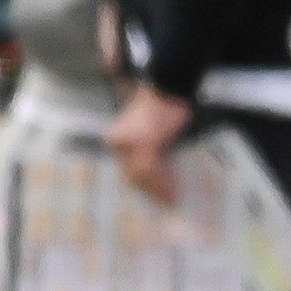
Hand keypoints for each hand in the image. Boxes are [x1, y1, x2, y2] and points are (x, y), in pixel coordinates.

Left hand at [108, 83, 190, 204]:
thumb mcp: (149, 130)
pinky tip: (173, 191)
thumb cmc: (162, 105)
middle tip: (166, 204)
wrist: (168, 87)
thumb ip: (149, 150)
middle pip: (133, 177)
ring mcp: (130, 145)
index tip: (153, 199)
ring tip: (172, 200)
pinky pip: (153, 171)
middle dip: (149, 193)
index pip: (127, 171)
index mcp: (117, 141)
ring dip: (158, 191)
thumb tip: (157, 175)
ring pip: (143, 177)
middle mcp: (119, 144)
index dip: (141, 188)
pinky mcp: (144, 144)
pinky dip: (164, 183)